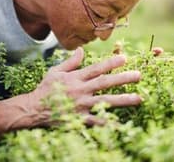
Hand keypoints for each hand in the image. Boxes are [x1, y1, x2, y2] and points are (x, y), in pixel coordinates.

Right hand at [27, 47, 141, 125]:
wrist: (34, 109)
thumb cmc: (46, 89)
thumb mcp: (55, 71)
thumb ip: (71, 62)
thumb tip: (82, 49)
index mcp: (75, 78)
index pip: (96, 69)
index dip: (110, 63)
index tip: (124, 58)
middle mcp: (80, 90)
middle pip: (104, 83)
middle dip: (122, 79)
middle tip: (138, 76)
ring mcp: (81, 105)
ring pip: (104, 102)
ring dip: (122, 100)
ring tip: (138, 99)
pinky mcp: (79, 118)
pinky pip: (96, 121)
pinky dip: (108, 123)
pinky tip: (122, 124)